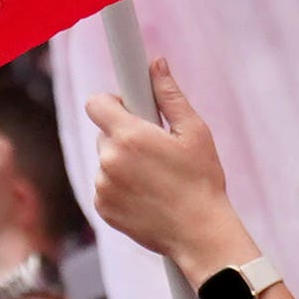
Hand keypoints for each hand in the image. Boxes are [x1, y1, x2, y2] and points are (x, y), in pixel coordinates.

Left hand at [78, 60, 243, 270]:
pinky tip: (147, 194)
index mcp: (129, 136)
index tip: (129, 107)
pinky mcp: (102, 208)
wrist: (199, 234)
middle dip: (124, 135)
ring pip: (106, 161)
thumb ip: (169, 95)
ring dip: (123, 163)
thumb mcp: (194, 132)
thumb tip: (156, 64)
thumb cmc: (201, 181)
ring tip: (155, 177)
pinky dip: (120, 187)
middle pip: (104, 133)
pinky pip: (105, 186)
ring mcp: (103, 186)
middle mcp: (109, 160)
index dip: (113, 102)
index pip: (96, 103)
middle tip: (155, 148)